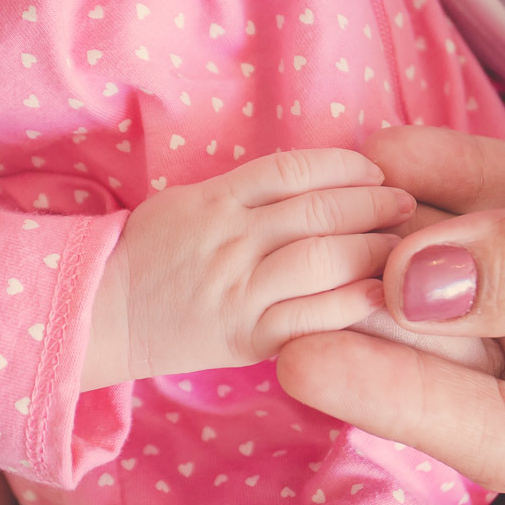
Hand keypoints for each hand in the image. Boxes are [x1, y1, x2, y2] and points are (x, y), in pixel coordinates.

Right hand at [83, 149, 415, 389]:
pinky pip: (310, 317)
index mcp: (216, 200)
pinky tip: (381, 296)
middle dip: (375, 205)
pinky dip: (352, 304)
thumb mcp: (190, 202)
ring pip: (321, 259)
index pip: (293, 170)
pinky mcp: (245, 337)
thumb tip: (322, 181)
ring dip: (372, 249)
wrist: (97, 314)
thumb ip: (249, 192)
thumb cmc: (149, 253)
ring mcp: (239, 290)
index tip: (377, 173)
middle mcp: (230, 239)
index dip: (346, 167)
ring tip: (401, 248)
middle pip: (319, 211)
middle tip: (407, 206)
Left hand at [278, 0, 504, 503]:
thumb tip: (417, 281)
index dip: (406, 400)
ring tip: (337, 205)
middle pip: (491, 352)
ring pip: (494, 270)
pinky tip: (391, 150)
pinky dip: (459, 175)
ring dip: (419, 235)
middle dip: (402, 313)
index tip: (306, 362)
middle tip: (305, 275)